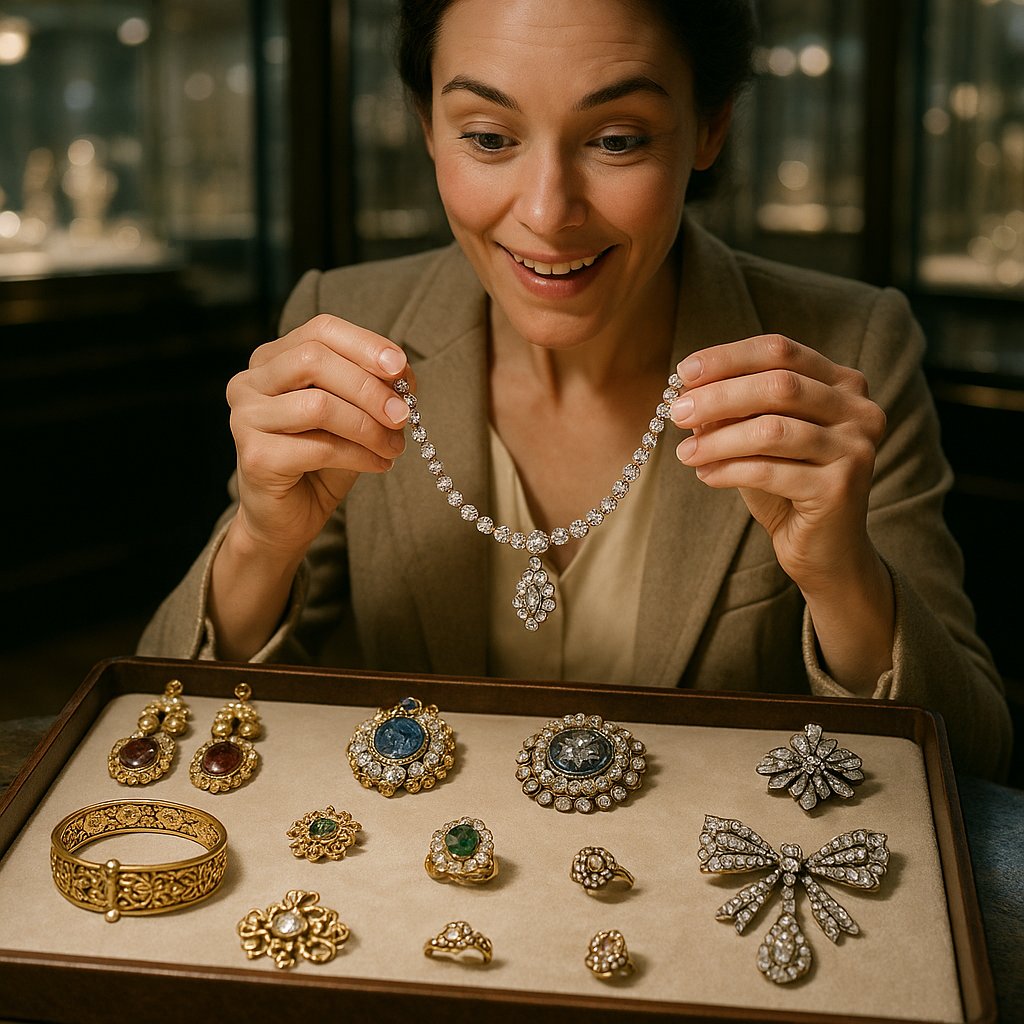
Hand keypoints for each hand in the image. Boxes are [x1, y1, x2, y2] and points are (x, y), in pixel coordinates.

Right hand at [226, 313, 413, 558]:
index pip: (320, 331)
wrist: (287, 518)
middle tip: (403, 415)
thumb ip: (369, 388)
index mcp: (272, 360)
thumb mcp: (351, 414)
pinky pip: (319, 447)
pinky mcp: (255, 456)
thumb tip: (403, 372)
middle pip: (315, 360)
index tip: (401, 367)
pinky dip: (359, 455)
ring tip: (394, 447)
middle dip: (369, 388)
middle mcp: (250, 382)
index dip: (364, 344)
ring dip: (368, 427)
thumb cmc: (320, 461)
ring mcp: (246, 418)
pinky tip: (379, 465)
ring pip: (318, 405)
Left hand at [670, 334, 886, 596]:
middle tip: (677, 412)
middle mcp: (859, 410)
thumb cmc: (787, 487)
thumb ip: (735, 413)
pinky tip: (706, 476)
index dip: (728, 357)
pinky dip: (730, 470)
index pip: (781, 351)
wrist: (824, 550)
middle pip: (778, 386)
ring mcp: (856, 447)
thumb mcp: (758, 440)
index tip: (683, 372)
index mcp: (842, 384)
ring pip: (772, 430)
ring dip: (719, 440)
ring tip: (686, 453)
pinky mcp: (842, 487)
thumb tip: (689, 392)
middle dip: (719, 397)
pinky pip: (771, 471)